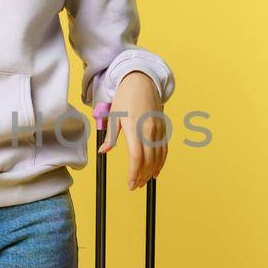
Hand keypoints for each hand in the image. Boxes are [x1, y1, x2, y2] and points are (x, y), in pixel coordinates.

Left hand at [97, 72, 167, 189]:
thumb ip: (111, 136)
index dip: (134, 173)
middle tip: (135, 186)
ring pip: (158, 157)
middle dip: (143, 176)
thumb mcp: (114, 115)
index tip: (130, 184)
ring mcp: (158, 130)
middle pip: (149, 160)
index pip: (137, 157)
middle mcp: (149, 131)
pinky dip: (161, 162)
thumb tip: (103, 151)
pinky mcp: (163, 128)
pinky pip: (164, 149)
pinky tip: (156, 171)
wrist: (143, 81)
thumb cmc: (125, 97)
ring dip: (152, 172)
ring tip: (144, 181)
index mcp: (135, 128)